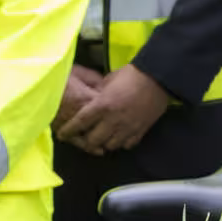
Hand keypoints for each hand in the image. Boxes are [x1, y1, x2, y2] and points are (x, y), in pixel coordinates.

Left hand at [57, 62, 172, 156]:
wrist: (159, 77)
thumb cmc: (132, 74)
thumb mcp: (109, 80)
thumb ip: (98, 93)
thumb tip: (91, 98)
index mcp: (102, 105)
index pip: (79, 123)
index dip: (68, 131)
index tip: (62, 134)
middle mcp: (112, 120)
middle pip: (93, 141)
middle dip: (87, 140)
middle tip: (86, 136)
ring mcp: (127, 128)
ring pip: (110, 146)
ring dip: (105, 143)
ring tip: (104, 137)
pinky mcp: (140, 131)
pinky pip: (127, 145)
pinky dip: (122, 143)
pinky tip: (120, 136)